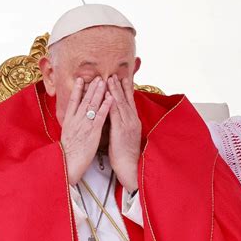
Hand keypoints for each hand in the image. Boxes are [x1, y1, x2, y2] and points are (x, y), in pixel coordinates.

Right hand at [60, 77, 112, 184]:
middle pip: (84, 100)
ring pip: (92, 105)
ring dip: (99, 92)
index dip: (77, 89)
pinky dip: (105, 106)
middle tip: (98, 76)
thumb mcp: (66, 135)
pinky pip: (100, 116)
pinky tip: (110, 98)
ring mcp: (84, 125)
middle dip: (91, 87)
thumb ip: (71, 126)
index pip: (73, 101)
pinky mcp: (93, 132)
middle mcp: (76, 120)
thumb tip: (73, 119)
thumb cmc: (68, 153)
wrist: (68, 164)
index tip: (80, 79)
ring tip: (104, 82)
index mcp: (68, 121)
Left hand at [107, 75, 140, 192]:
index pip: (129, 102)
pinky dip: (111, 103)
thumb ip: (122, 124)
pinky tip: (107, 95)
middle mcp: (132, 120)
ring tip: (110, 79)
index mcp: (133, 122)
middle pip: (125, 99)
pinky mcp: (121, 130)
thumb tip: (116, 117)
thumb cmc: (126, 154)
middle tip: (115, 74)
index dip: (125, 89)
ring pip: (120, 104)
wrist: (131, 167)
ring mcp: (127, 125)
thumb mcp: (125, 135)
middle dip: (120, 86)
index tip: (122, 78)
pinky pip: (115, 114)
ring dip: (115, 90)